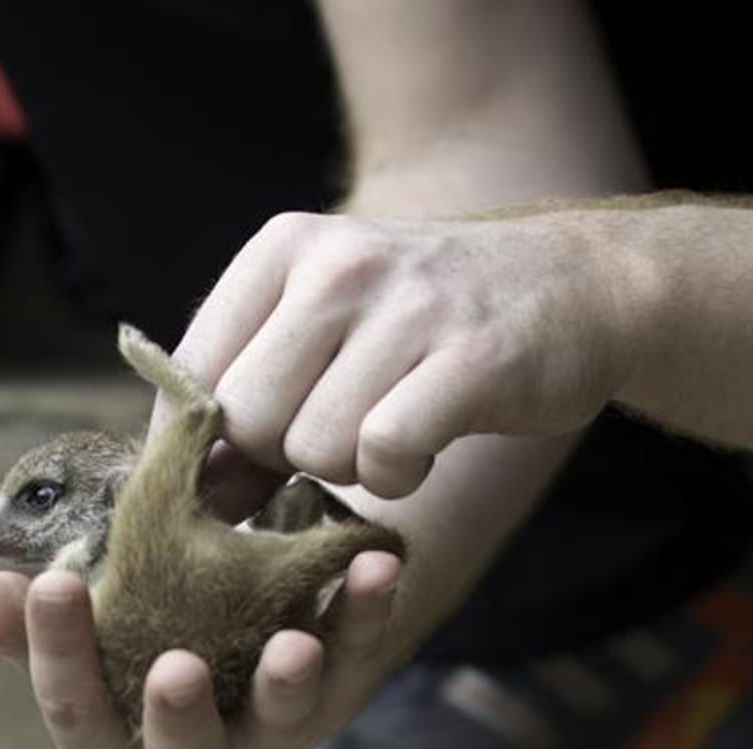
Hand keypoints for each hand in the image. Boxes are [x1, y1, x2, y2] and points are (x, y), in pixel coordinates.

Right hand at [0, 551, 400, 748]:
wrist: (232, 613)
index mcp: (115, 746)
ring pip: (283, 723)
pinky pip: (355, 658)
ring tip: (294, 642)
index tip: (51, 583)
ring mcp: (269, 732)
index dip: (58, 656)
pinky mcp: (333, 693)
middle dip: (179, 717)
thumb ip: (29, 614)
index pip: (78, 715)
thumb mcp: (79, 618)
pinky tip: (373, 564)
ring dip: (289, 683)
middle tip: (176, 668)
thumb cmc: (134, 625)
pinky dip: (366, 614)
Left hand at [166, 209, 635, 500]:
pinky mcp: (470, 358)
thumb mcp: (324, 325)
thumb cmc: (423, 323)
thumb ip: (247, 395)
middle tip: (337, 434)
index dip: (203, 445)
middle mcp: (337, 263)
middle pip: (244, 420)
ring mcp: (406, 306)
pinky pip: (384, 455)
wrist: (575, 285)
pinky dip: (399, 475)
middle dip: (279, 457)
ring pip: (311, 447)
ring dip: (348, 466)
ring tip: (390, 426)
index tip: (235, 471)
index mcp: (283, 251)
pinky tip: (424, 444)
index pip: (190, 374)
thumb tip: (176, 494)